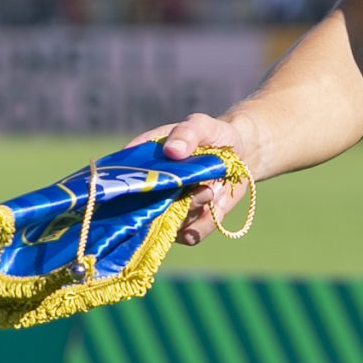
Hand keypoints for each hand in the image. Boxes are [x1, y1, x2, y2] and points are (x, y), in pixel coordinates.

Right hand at [139, 112, 259, 245]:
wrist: (241, 154)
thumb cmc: (213, 135)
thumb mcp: (202, 126)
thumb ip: (188, 133)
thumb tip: (172, 151)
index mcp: (144, 160)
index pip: (121, 176)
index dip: (127, 185)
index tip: (148, 185)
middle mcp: (150, 189)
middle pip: (143, 208)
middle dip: (169, 203)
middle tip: (198, 188)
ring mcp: (166, 208)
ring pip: (167, 224)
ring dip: (191, 211)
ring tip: (209, 191)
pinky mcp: (185, 223)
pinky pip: (188, 236)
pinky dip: (203, 224)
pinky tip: (214, 208)